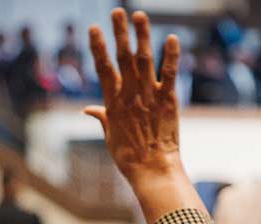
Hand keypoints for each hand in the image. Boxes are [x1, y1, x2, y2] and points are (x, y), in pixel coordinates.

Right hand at [86, 9, 180, 183]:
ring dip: (142, 36)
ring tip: (140, 15)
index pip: (103, 69)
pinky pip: (170, 74)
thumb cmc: (129, 157)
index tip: (93, 29)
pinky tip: (172, 37)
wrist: (152, 169)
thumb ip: (102, 117)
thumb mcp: (110, 137)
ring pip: (145, 60)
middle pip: (123, 58)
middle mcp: (130, 96)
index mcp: (113, 104)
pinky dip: (171, 55)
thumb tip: (88, 108)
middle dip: (120, 33)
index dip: (98, 48)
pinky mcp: (168, 100)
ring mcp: (150, 96)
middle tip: (117, 12)